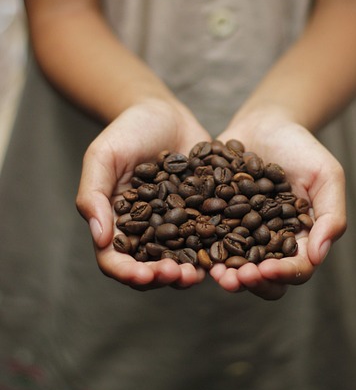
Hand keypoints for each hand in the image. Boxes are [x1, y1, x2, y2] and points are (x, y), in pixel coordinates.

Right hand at [76, 99, 209, 290]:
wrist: (162, 112)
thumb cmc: (126, 131)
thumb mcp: (103, 156)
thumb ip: (94, 193)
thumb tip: (100, 237)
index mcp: (116, 224)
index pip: (116, 260)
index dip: (127, 273)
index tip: (143, 276)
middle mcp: (146, 231)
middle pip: (151, 268)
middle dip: (163, 277)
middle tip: (178, 275)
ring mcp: (176, 225)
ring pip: (182, 260)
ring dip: (190, 272)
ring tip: (201, 273)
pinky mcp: (202, 214)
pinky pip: (210, 238)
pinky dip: (216, 250)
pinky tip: (227, 253)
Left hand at [210, 110, 345, 299]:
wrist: (266, 122)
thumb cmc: (301, 148)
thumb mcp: (326, 175)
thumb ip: (331, 214)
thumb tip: (318, 255)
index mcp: (299, 239)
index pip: (296, 268)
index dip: (283, 274)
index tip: (267, 270)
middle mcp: (268, 242)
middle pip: (262, 276)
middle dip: (249, 282)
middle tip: (235, 278)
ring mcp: (240, 232)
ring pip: (232, 264)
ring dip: (224, 273)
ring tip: (214, 273)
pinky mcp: (215, 218)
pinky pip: (206, 238)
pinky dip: (200, 246)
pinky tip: (191, 244)